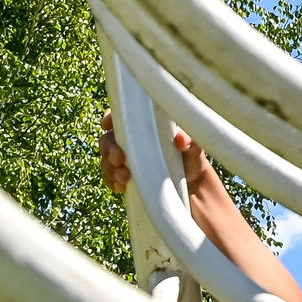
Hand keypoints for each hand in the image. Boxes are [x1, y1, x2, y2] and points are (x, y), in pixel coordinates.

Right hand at [97, 110, 217, 203]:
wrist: (192, 184)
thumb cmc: (192, 156)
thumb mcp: (194, 146)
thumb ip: (190, 139)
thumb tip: (180, 138)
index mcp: (145, 124)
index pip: (122, 115)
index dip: (110, 117)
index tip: (107, 125)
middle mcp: (132, 139)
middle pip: (109, 138)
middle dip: (109, 148)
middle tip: (118, 159)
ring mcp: (127, 158)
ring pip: (107, 159)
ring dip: (110, 168)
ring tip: (124, 177)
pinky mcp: (126, 175)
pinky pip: (110, 177)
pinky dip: (112, 181)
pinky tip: (120, 186)